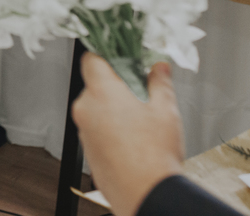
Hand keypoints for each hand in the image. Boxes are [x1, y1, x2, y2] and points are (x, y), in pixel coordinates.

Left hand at [72, 54, 183, 215]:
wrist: (146, 195)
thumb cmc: (154, 156)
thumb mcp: (166, 110)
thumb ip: (160, 83)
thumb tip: (159, 67)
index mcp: (102, 92)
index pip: (92, 59)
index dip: (106, 55)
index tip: (120, 57)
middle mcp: (86, 109)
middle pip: (96, 85)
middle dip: (116, 87)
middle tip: (140, 94)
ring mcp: (83, 130)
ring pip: (96, 108)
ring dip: (113, 109)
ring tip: (140, 123)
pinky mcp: (87, 149)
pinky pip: (96, 129)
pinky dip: (110, 129)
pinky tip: (133, 140)